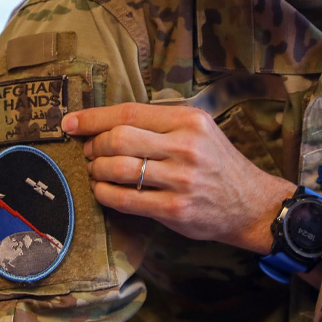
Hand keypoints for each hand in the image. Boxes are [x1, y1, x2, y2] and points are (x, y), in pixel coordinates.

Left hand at [63, 103, 293, 253]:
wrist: (250, 204)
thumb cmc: (216, 164)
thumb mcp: (198, 131)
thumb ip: (159, 123)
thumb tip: (105, 123)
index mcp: (188, 120)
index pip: (129, 113)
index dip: (93, 117)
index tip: (70, 122)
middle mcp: (185, 147)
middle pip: (119, 138)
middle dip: (94, 146)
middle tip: (89, 152)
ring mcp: (180, 179)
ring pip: (118, 168)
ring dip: (96, 170)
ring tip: (96, 172)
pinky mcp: (175, 208)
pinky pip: (124, 199)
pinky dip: (104, 193)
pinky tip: (103, 191)